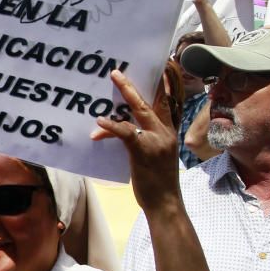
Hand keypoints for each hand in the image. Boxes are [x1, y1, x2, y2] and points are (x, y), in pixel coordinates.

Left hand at [90, 70, 180, 214]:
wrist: (164, 203)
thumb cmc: (158, 182)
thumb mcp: (156, 156)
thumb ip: (146, 139)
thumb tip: (125, 128)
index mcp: (170, 133)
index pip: (169, 103)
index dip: (166, 84)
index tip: (163, 66)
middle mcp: (166, 133)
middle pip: (153, 100)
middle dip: (136, 84)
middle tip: (119, 70)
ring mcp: (156, 141)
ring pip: (139, 110)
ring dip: (125, 93)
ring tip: (114, 79)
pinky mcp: (142, 151)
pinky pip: (125, 132)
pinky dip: (111, 125)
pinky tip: (99, 122)